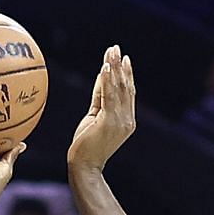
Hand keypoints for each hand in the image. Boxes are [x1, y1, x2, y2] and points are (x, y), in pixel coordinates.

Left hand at [67, 45, 137, 174]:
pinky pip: (110, 96)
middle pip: (126, 87)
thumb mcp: (94, 117)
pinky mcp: (109, 122)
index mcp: (127, 120)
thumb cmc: (86, 145)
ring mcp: (120, 121)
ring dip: (115, 68)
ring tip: (112, 52)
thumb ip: (100, 98)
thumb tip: (102, 77)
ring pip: (119, 89)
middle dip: (121, 66)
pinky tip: (105, 67)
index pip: (128, 93)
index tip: (124, 58)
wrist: (84, 166)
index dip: (127, 74)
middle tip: (116, 48)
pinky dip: (108, 80)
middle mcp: (127, 120)